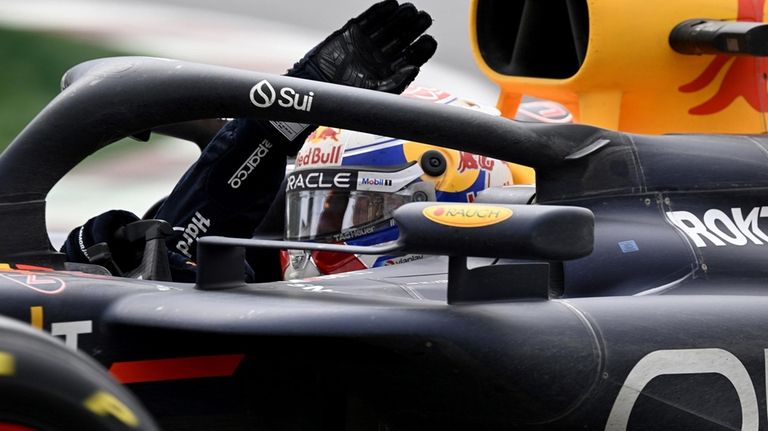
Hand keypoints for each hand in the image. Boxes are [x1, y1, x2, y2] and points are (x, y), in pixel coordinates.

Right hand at [287, 0, 436, 93]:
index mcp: (390, 70)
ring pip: (389, 25)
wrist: (319, 84)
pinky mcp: (354, 31)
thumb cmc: (346, 95)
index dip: (422, 48)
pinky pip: (370, 18)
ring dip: (401, 17)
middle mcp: (382, 54)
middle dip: (415, 28)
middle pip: (403, 37)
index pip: (412, 56)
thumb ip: (396, 82)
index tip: (429, 41)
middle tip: (424, 19)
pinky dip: (380, 11)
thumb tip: (415, 69)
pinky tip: (392, 5)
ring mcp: (368, 41)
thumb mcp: (375, 92)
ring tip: (410, 10)